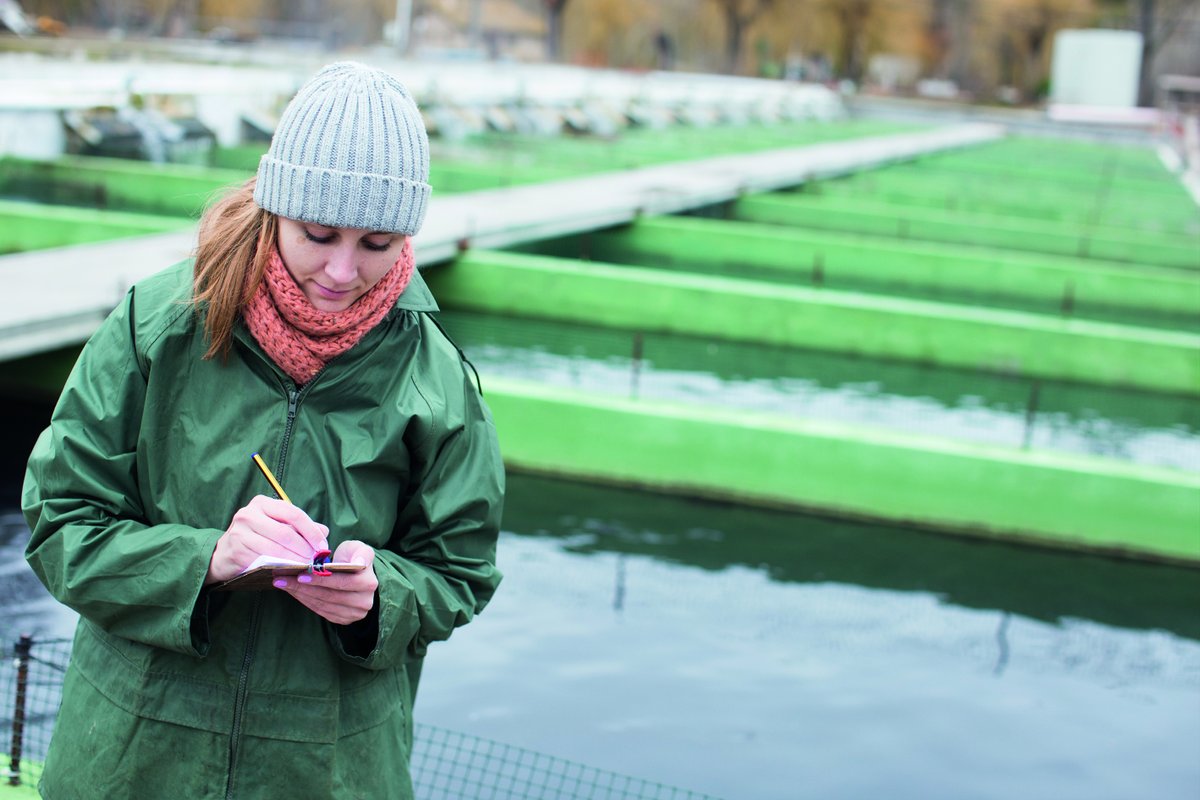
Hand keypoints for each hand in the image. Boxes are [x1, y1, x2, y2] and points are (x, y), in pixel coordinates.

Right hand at [206, 495, 329, 584]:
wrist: (223, 554)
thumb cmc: (256, 538)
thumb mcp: (276, 526)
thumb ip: (299, 527)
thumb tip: (324, 531)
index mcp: (263, 503)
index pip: (294, 514)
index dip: (311, 531)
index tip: (323, 546)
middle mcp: (249, 513)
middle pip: (286, 532)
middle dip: (305, 548)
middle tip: (317, 560)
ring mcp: (240, 531)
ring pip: (277, 547)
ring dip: (296, 559)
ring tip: (307, 567)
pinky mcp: (237, 550)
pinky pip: (265, 560)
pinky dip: (281, 566)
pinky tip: (291, 571)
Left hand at [273, 540, 378, 624]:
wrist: (358, 576)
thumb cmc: (354, 558)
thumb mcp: (359, 549)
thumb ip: (361, 552)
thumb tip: (358, 562)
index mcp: (369, 583)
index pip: (343, 583)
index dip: (321, 580)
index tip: (300, 575)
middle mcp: (364, 601)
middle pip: (329, 596)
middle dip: (303, 588)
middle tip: (282, 580)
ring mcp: (354, 613)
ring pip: (323, 605)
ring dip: (300, 595)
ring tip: (283, 584)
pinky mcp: (344, 620)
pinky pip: (321, 611)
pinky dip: (305, 601)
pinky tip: (293, 592)